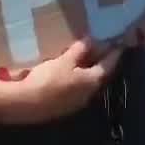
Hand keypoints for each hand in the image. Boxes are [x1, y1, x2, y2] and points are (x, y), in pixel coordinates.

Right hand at [0, 40, 120, 125]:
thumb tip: (93, 39)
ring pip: (87, 80)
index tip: (119, 42)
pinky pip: (76, 86)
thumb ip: (80, 49)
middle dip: (101, 59)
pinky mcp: (64, 104)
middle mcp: (89, 93)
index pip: (110, 64)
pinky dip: (77, 75)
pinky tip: (69, 69)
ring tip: (84, 54)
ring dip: (88, 67)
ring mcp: (77, 100)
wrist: (25, 104)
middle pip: (100, 73)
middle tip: (102, 45)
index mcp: (93, 81)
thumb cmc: (48, 79)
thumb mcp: (65, 60)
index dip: (114, 52)